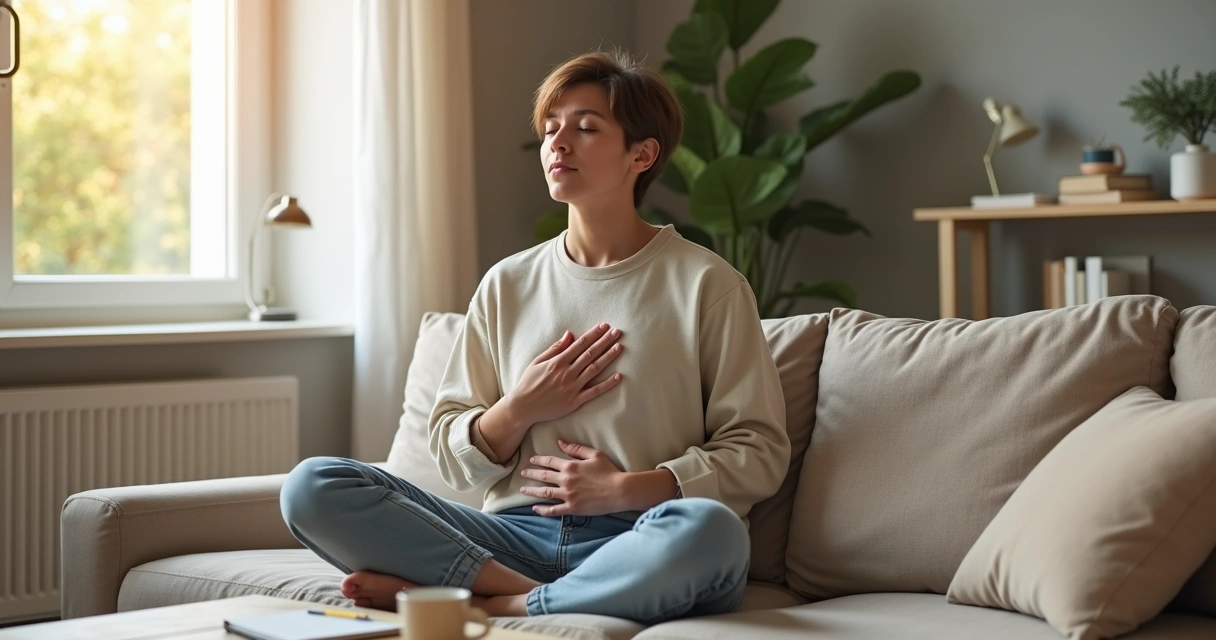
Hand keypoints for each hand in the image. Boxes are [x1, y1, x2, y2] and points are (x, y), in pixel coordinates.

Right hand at [504, 323, 623, 427]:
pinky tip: (618, 377)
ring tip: (619, 347)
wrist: (523, 407)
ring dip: (608, 357)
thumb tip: (570, 334)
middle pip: (590, 354)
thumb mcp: (538, 361)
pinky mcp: (575, 401)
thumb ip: (555, 348)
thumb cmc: (529, 382)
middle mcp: (567, 373)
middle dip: (605, 341)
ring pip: (594, 369)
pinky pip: (594, 392)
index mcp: (558, 362)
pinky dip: (607, 384)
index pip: (580, 344)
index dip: (594, 334)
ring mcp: (572, 387)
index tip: (604, 326)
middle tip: (617, 332)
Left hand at [519, 440, 626, 515]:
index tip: (531, 460)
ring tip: (522, 490)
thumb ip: (576, 448)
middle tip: (522, 473)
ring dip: (532, 491)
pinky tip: (535, 509)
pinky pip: (553, 510)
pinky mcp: (572, 508)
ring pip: (544, 492)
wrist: (619, 490)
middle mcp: (565, 480)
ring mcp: (567, 495)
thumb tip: (560, 442)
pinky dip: (543, 510)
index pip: (549, 461)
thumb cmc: (609, 471)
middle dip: (531, 474)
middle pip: (543, 476)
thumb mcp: (594, 454)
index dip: (539, 460)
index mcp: (570, 466)